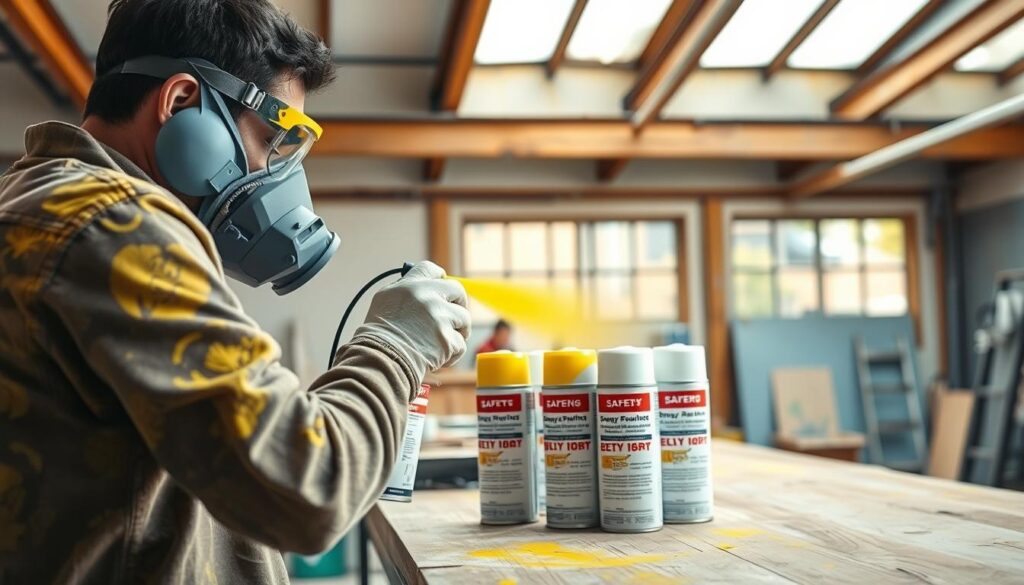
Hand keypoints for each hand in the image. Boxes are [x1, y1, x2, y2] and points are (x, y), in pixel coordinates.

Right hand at [353, 261, 470, 378]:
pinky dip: (452, 353)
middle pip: (457, 290)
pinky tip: (438, 358)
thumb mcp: (384, 302)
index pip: (430, 269)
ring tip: (442, 343)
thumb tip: (424, 287)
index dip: (440, 277)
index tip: (443, 287)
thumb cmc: (378, 336)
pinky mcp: (447, 338)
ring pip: (463, 318)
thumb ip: (404, 291)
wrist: (381, 360)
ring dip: (457, 331)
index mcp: (409, 285)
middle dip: (459, 303)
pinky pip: (460, 343)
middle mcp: (426, 296)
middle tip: (455, 317)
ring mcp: (439, 317)